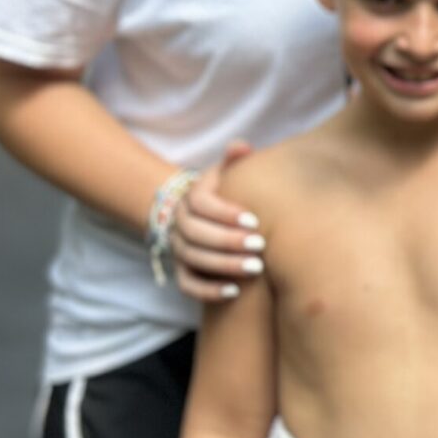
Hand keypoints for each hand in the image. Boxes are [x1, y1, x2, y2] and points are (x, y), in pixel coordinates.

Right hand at [171, 141, 263, 302]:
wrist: (211, 217)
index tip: (254, 220)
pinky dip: (207, 291)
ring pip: (192, 258)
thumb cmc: (231, 192)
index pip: (199, 203)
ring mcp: (178, 247)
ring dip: (222, 265)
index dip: (224, 212)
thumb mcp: (231, 173)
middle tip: (260, 245)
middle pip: (194, 233)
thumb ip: (236, 159)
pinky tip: (234, 291)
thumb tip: (240, 146)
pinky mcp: (182, 270)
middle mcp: (179, 222)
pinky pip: (187, 284)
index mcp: (191, 196)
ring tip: (255, 268)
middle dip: (227, 241)